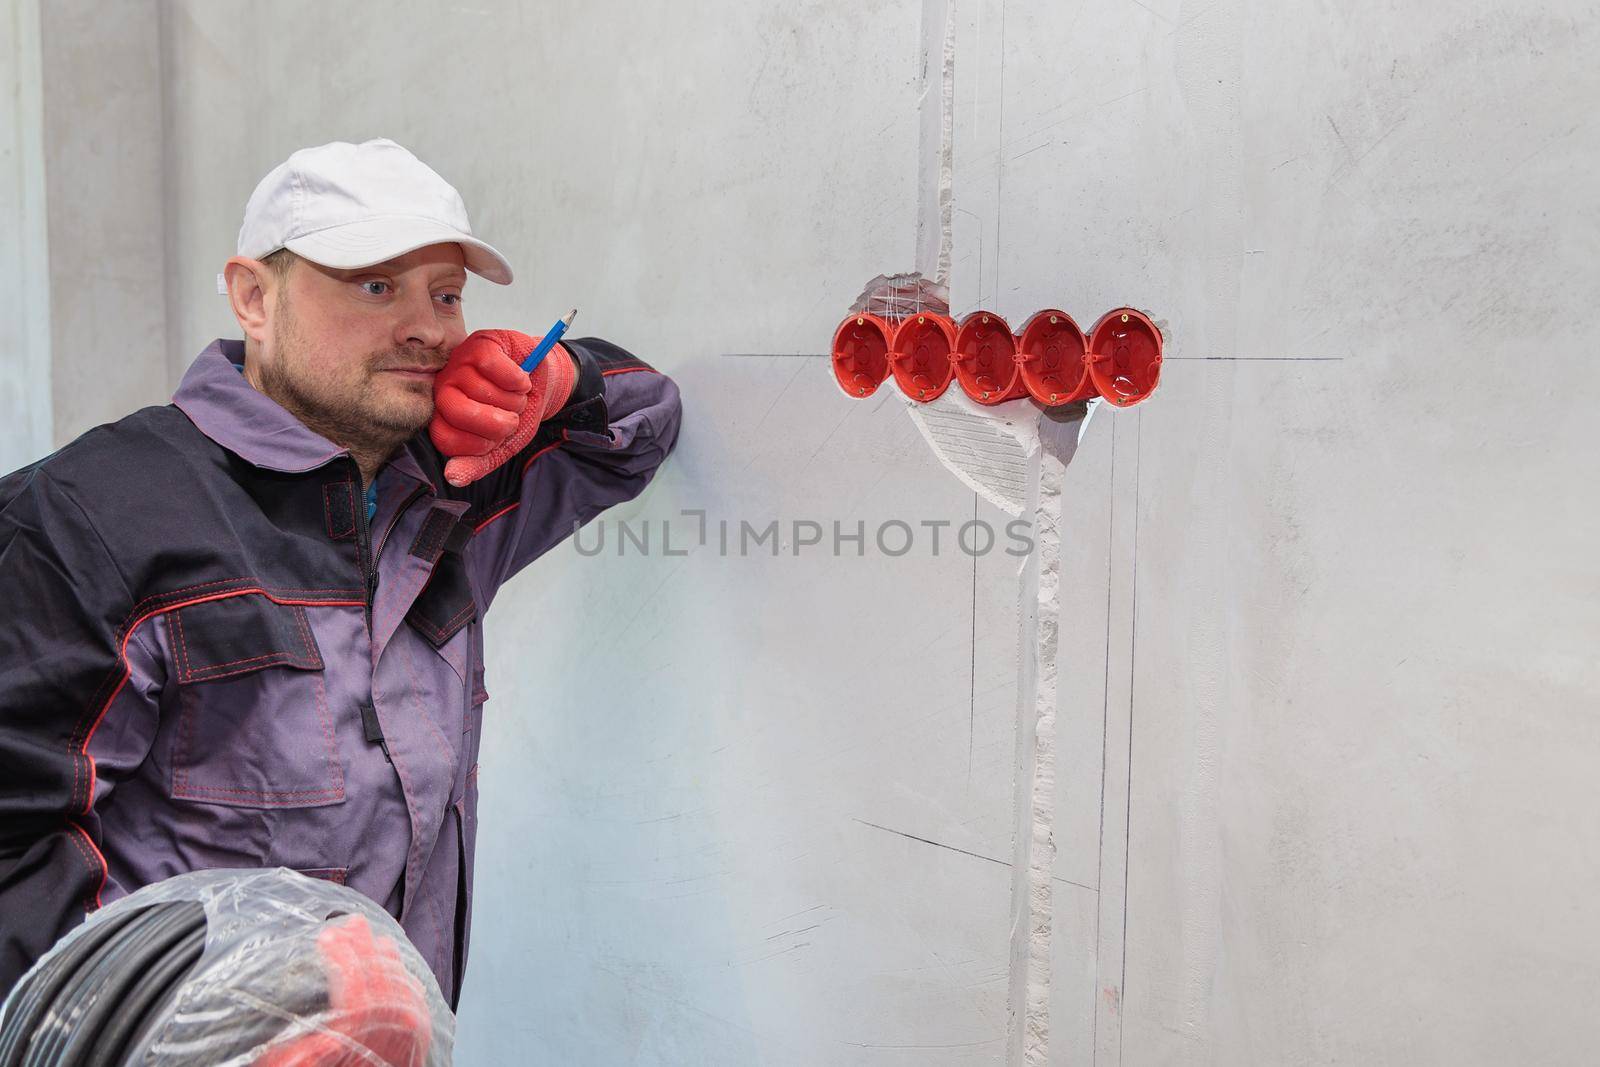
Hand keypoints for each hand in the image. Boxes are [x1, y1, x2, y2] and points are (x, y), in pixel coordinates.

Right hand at [252, 913, 431, 1066]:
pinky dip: (404, 977)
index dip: (338, 951)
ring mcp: (410, 1023)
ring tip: (374, 938)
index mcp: (359, 1021)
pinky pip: (414, 995)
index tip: (325, 935)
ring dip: (386, 956)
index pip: (350, 972)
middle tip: (350, 923)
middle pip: (377, 967)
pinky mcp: (420, 1034)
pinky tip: (397, 968)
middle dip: (362, 943)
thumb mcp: (296, 1063)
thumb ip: (294, 1040)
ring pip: (399, 977)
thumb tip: (281, 1008)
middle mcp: (391, 1018)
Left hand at [428, 329, 577, 487]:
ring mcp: (459, 363)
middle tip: (512, 418)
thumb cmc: (518, 412)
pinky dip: (516, 380)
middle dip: (498, 422)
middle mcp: (445, 388)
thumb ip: (478, 463)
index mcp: (445, 417)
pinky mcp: (480, 344)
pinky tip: (521, 380)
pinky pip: (493, 367)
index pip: (446, 439)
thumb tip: (454, 477)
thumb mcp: (503, 445)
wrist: (544, 384)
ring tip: (518, 396)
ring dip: (513, 400)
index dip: (479, 445)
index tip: (498, 440)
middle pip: (458, 412)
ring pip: (482, 390)